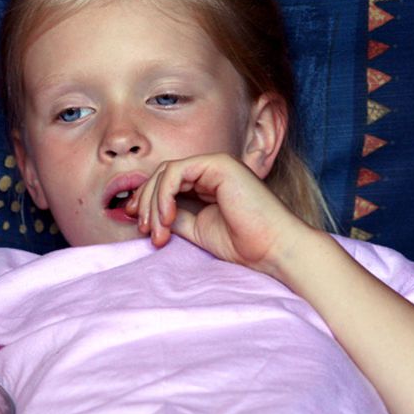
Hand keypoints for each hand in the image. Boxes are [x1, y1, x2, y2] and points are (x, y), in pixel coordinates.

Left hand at [124, 153, 312, 273]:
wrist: (273, 249)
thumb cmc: (243, 243)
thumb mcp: (196, 229)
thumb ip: (174, 216)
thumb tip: (147, 213)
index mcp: (207, 184)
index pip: (166, 183)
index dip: (147, 201)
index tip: (140, 226)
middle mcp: (211, 171)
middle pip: (162, 175)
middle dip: (147, 202)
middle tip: (145, 231)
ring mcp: (216, 165)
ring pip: (166, 172)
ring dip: (153, 202)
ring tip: (157, 231)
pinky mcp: (219, 164)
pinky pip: (176, 172)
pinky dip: (164, 194)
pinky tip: (166, 218)